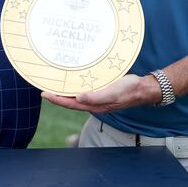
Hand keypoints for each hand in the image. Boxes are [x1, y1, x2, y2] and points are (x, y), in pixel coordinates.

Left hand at [41, 74, 160, 113]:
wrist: (143, 88)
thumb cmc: (129, 90)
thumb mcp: (113, 92)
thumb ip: (96, 97)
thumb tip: (78, 98)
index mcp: (95, 105)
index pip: (70, 104)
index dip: (56, 100)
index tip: (44, 94)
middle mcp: (94, 103)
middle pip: (71, 102)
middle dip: (57, 96)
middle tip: (44, 89)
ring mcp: (98, 97)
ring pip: (77, 96)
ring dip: (65, 92)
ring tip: (55, 85)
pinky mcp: (102, 91)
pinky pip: (85, 90)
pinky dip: (76, 87)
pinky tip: (73, 81)